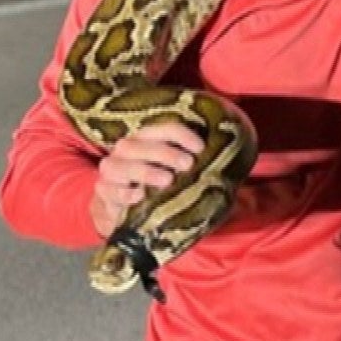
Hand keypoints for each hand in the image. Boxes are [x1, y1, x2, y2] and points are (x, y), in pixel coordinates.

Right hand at [89, 122, 203, 237]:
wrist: (130, 211)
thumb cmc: (164, 188)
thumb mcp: (183, 174)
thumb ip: (200, 167)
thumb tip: (236, 167)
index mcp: (148, 139)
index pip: (164, 129)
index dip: (182, 135)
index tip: (201, 148)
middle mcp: (126, 150)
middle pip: (139, 144)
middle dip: (165, 153)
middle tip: (187, 164)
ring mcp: (112, 170)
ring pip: (120, 165)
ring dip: (146, 171)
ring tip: (167, 180)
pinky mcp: (104, 192)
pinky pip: (110, 190)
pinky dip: (125, 193)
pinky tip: (141, 196)